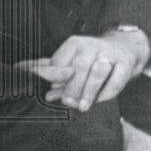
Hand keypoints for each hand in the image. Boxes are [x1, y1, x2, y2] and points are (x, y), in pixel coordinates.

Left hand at [24, 30, 150, 112]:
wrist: (125, 48)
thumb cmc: (90, 58)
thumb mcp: (69, 60)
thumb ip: (48, 69)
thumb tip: (26, 77)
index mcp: (73, 44)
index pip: (60, 62)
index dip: (55, 79)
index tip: (50, 93)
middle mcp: (91, 45)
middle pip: (78, 68)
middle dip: (71, 88)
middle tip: (68, 104)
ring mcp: (109, 54)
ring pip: (97, 72)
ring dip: (89, 92)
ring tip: (82, 107)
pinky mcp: (125, 63)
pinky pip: (116, 80)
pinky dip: (107, 93)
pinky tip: (100, 102)